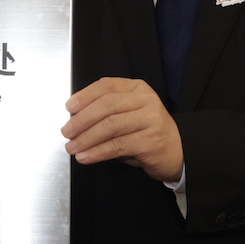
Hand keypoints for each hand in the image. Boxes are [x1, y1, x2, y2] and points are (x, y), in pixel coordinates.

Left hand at [61, 77, 183, 182]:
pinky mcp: (150, 142)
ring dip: (87, 139)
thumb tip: (76, 119)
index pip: (106, 86)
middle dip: (82, 120)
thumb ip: (107, 112)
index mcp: (137, 89)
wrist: (177, 150)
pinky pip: (117, 146)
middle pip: (107, 106)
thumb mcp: (129, 114)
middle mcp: (145, 101)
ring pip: (110, 126)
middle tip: (67, 132)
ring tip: (73, 147)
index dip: (85, 96)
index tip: (69, 108)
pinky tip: (86, 157)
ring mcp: (150, 120)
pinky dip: (97, 152)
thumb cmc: (147, 132)